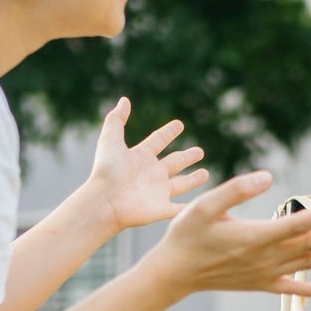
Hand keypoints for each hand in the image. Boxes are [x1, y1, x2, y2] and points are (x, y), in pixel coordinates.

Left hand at [85, 97, 207, 231]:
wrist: (104, 201)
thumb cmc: (106, 171)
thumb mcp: (110, 140)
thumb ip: (116, 120)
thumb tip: (124, 100)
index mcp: (140, 157)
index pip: (158, 141)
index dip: (168, 132)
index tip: (179, 124)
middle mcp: (151, 174)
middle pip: (175, 162)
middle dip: (188, 157)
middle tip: (200, 151)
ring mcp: (158, 192)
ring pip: (181, 184)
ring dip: (194, 180)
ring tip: (206, 173)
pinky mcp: (162, 209)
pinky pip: (180, 208)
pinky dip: (191, 208)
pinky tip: (202, 205)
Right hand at [145, 171, 310, 297]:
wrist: (175, 273)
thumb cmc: (187, 235)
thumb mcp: (206, 205)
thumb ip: (237, 188)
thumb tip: (266, 176)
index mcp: (256, 236)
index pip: (298, 223)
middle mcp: (266, 257)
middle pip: (310, 247)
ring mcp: (264, 273)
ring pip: (306, 266)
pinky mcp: (259, 284)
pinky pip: (291, 288)